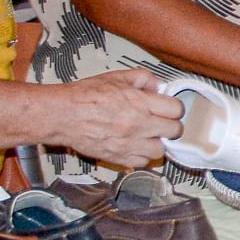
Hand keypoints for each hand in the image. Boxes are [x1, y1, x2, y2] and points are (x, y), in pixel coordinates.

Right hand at [47, 69, 182, 169]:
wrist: (63, 115)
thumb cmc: (86, 96)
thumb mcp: (117, 77)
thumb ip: (142, 78)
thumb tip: (158, 86)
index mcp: (140, 103)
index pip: (176, 110)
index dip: (175, 108)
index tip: (169, 108)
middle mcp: (138, 125)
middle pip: (174, 131)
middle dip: (171, 126)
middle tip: (163, 122)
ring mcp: (128, 144)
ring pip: (160, 151)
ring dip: (158, 143)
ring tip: (149, 136)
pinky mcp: (117, 158)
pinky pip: (141, 163)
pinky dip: (142, 156)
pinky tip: (136, 146)